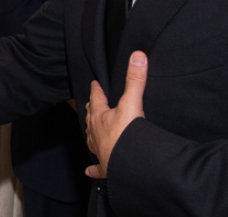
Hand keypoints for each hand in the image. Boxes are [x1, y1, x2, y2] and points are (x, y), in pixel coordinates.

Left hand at [85, 51, 147, 178]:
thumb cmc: (126, 135)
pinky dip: (93, 169)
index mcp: (100, 117)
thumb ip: (135, 80)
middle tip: (90, 105)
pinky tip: (89, 171)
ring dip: (91, 134)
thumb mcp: (132, 103)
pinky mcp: (106, 167)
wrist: (128, 164)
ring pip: (91, 140)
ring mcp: (100, 151)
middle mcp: (96, 134)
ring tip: (90, 131)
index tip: (94, 84)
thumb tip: (138, 56)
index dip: (95, 90)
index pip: (96, 99)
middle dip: (91, 110)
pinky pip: (97, 168)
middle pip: (91, 119)